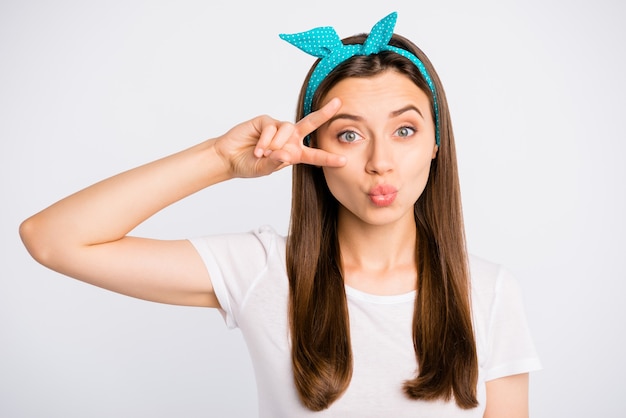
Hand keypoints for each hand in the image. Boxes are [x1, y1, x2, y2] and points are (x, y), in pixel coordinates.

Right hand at [214, 98, 345, 177]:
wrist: (228, 157)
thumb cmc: (247, 165)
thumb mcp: (264, 169)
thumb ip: (275, 163)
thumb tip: (285, 154)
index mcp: (294, 154)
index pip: (314, 155)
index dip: (328, 158)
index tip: (343, 161)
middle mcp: (289, 139)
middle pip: (310, 124)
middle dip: (324, 113)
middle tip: (338, 103)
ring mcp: (278, 129)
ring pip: (288, 129)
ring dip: (276, 144)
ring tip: (263, 153)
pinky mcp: (266, 121)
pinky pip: (272, 128)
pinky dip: (265, 141)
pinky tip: (257, 149)